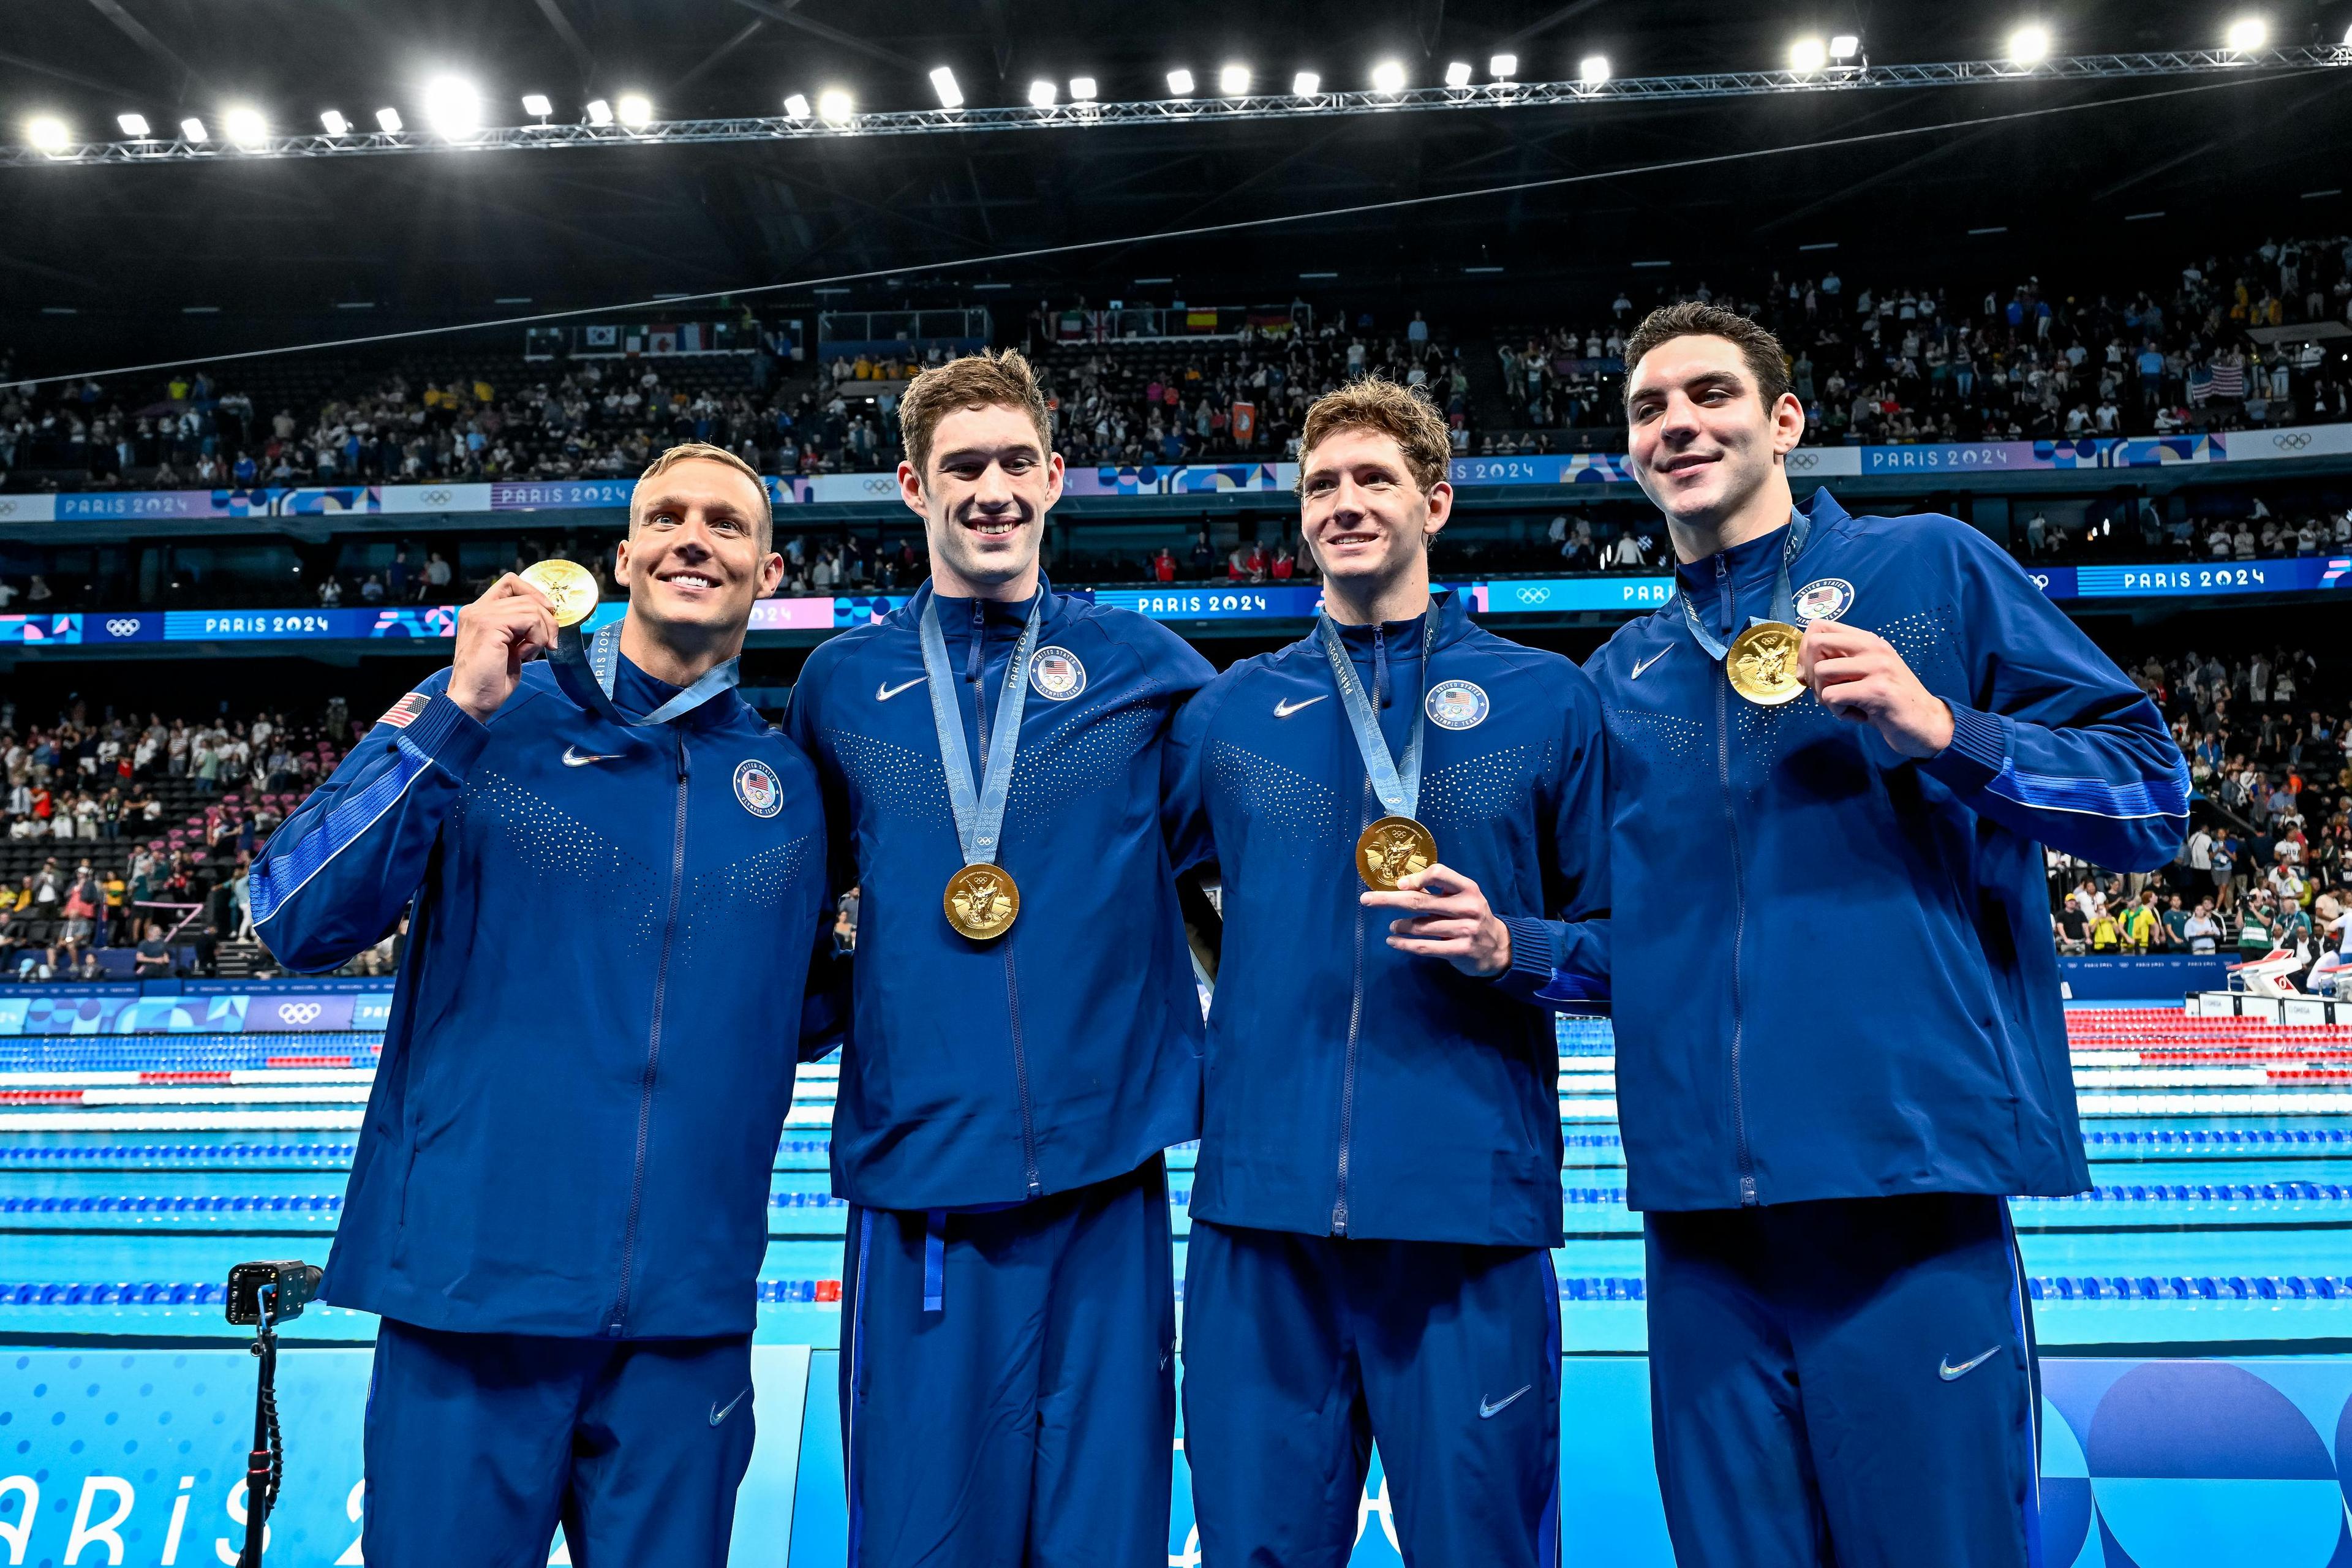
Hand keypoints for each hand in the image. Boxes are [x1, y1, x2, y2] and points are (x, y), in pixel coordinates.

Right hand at [448, 574, 558, 721]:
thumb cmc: (490, 680)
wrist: (472, 701)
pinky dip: (536, 638)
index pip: (511, 583)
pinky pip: (529, 620)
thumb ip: (520, 627)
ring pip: (531, 607)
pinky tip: (525, 655)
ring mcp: (481, 616)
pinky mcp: (489, 625)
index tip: (548, 615)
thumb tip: (547, 617)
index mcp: (479, 612)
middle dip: (547, 619)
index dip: (534, 594)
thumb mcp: (510, 647)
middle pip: (526, 596)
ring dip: (542, 632)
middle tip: (549, 643)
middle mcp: (477, 609)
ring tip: (531, 652)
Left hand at [1360, 862, 1511, 976]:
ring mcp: (1465, 930)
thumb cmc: (1471, 916)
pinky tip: (1393, 942)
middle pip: (1420, 901)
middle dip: (1389, 900)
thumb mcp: (1462, 898)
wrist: (1498, 947)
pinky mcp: (1460, 950)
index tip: (1399, 883)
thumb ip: (1437, 891)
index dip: (1416, 877)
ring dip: (1399, 926)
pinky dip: (1404, 944)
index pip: (1439, 873)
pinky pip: (1424, 947)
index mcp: (1468, 888)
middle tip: (1366, 899)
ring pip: (1420, 926)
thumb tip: (1400, 884)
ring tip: (1392, 927)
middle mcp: (1468, 907)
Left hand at [1796, 620, 1954, 759]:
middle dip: (1809, 674)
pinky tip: (1859, 716)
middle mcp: (1873, 647)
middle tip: (1825, 694)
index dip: (1805, 652)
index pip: (1820, 626)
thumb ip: (1838, 665)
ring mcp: (1877, 667)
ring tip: (1847, 706)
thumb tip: (1800, 669)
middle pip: (1816, 643)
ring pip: (1821, 672)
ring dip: (1825, 697)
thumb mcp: (1863, 676)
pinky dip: (1838, 712)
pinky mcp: (1878, 690)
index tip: (1810, 675)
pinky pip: (1832, 697)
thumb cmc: (1888, 703)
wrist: (1926, 725)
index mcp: (1868, 640)